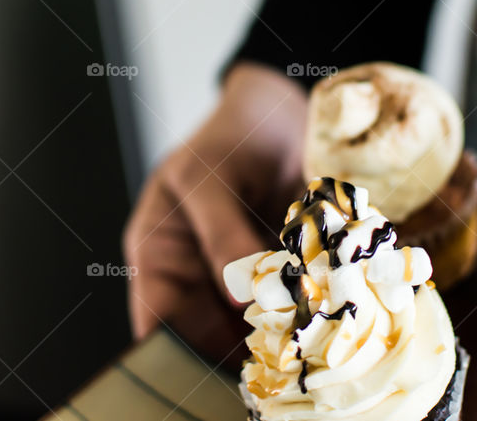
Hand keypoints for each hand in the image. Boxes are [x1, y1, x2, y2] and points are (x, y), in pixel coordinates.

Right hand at [123, 62, 306, 367]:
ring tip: (301, 340)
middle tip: (272, 360)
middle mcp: (199, 273)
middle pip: (206, 331)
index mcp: (160, 253)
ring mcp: (242, 275)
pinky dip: (303, 311)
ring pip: (251, 323)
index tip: (210, 368)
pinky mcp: (283, 271)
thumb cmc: (228, 134)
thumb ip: (222, 234)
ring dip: (274, 334)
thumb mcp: (210, 177)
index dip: (175, 350)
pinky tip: (322, 317)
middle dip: (235, 349)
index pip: (155, 318)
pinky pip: (288, 302)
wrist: (282, 108)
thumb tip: (237, 293)